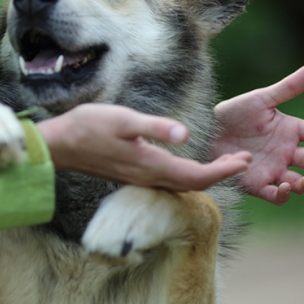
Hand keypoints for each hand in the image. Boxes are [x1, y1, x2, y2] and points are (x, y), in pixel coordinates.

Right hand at [38, 104, 251, 191]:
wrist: (59, 145)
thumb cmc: (88, 126)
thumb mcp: (123, 119)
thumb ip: (156, 127)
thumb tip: (185, 134)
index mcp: (151, 165)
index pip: (197, 176)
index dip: (223, 171)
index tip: (244, 160)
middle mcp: (148, 177)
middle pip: (193, 184)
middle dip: (221, 174)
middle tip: (244, 160)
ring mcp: (140, 178)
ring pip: (182, 185)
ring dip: (206, 176)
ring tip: (226, 162)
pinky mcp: (133, 174)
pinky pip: (169, 182)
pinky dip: (188, 176)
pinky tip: (191, 165)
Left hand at [212, 64, 303, 204]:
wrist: (205, 133)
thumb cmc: (232, 114)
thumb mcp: (259, 100)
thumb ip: (286, 88)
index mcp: (290, 130)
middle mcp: (285, 152)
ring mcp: (273, 170)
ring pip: (298, 182)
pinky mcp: (257, 185)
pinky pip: (274, 195)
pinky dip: (282, 195)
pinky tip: (284, 187)